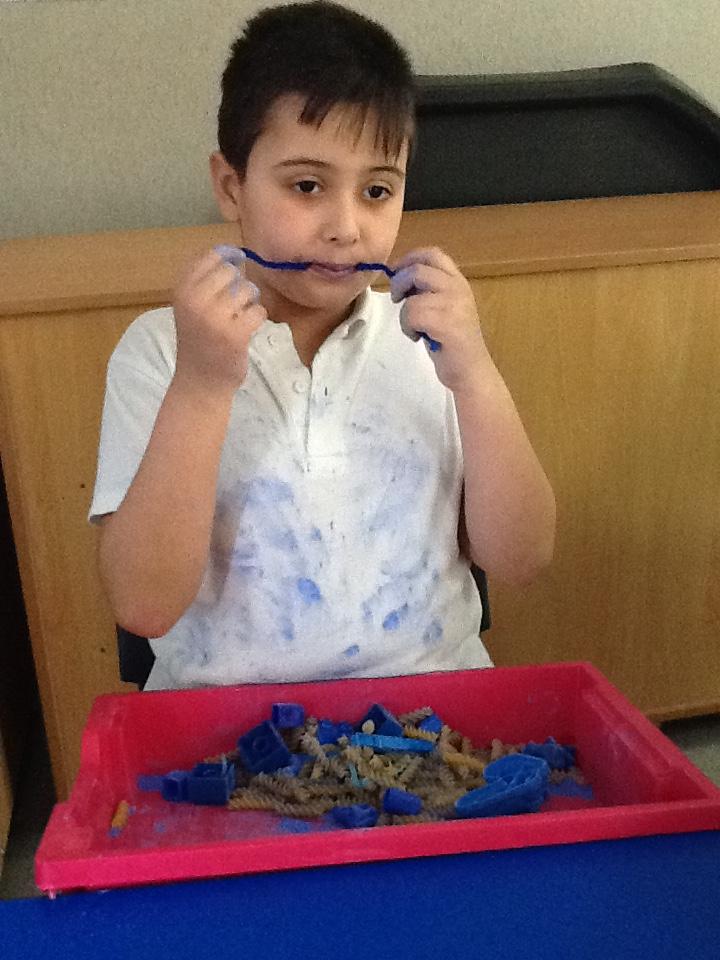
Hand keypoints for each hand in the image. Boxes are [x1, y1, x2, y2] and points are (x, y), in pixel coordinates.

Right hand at [172, 246, 265, 394]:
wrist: (200, 381)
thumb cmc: (199, 340)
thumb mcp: (191, 306)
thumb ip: (207, 280)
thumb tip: (236, 252)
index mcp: (182, 289)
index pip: (211, 257)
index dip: (227, 262)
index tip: (230, 277)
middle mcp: (194, 300)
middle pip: (231, 271)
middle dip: (238, 286)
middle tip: (233, 306)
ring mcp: (214, 317)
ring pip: (247, 290)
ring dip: (248, 304)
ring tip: (237, 320)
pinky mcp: (235, 334)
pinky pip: (258, 311)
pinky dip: (256, 319)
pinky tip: (245, 330)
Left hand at [390, 247, 490, 392]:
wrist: (470, 371)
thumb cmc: (452, 342)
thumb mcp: (442, 307)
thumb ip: (428, 289)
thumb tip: (399, 275)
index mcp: (458, 282)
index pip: (432, 254)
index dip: (409, 259)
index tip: (397, 272)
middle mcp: (458, 288)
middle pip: (418, 269)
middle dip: (399, 283)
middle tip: (397, 300)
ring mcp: (454, 304)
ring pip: (412, 297)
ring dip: (404, 314)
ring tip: (414, 328)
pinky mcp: (446, 323)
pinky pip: (412, 315)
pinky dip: (408, 328)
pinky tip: (418, 337)